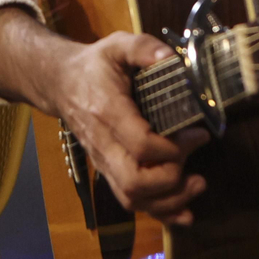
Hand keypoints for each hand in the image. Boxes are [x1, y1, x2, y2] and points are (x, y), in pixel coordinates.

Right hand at [47, 31, 210, 223]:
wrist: (61, 84)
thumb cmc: (94, 66)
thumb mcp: (117, 45)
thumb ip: (143, 48)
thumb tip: (171, 59)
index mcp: (108, 112)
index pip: (140, 144)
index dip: (173, 147)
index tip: (198, 133)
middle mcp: (103, 144)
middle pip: (135, 181)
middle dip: (172, 178)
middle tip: (193, 160)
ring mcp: (103, 162)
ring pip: (132, 198)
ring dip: (169, 201)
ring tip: (197, 185)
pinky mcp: (108, 171)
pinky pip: (130, 201)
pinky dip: (159, 212)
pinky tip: (184, 212)